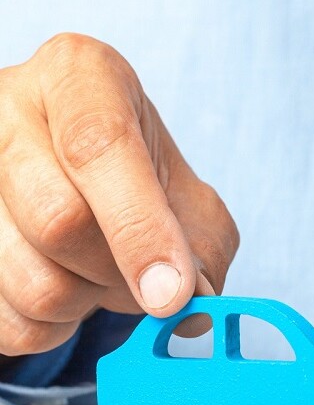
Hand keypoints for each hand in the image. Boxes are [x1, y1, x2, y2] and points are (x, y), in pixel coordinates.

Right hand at [0, 34, 238, 356]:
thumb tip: (189, 305)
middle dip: (119, 271)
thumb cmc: (142, 184)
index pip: (98, 145)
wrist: (79, 187)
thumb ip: (203, 246)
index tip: (172, 292)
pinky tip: (65, 288)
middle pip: (60, 219)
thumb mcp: (188, 194)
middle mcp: (7, 110)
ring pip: (29, 279)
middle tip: (148, 278)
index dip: (140, 228)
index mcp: (79, 76)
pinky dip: (51, 327)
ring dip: (86, 302)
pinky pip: (3, 320)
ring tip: (100, 274)